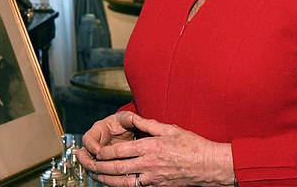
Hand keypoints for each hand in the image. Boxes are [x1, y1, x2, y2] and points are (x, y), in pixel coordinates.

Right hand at [77, 111, 139, 172]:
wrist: (128, 129)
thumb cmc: (125, 122)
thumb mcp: (128, 118)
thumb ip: (132, 118)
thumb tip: (137, 120)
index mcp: (98, 129)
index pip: (88, 138)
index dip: (91, 146)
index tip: (98, 152)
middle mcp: (95, 141)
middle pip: (83, 153)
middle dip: (87, 162)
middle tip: (95, 168)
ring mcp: (97, 152)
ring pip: (88, 164)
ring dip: (94, 170)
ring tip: (102, 176)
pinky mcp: (102, 161)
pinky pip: (97, 170)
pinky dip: (101, 175)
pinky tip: (109, 179)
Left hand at [78, 113, 234, 186]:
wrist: (209, 166)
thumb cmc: (191, 145)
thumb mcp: (169, 128)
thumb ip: (147, 124)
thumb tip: (132, 117)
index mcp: (149, 147)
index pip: (119, 151)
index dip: (103, 153)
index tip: (94, 151)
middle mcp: (148, 164)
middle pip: (117, 168)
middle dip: (99, 167)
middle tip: (87, 164)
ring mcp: (152, 178)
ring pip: (123, 182)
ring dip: (107, 180)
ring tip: (95, 176)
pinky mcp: (157, 186)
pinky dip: (122, 186)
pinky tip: (114, 184)